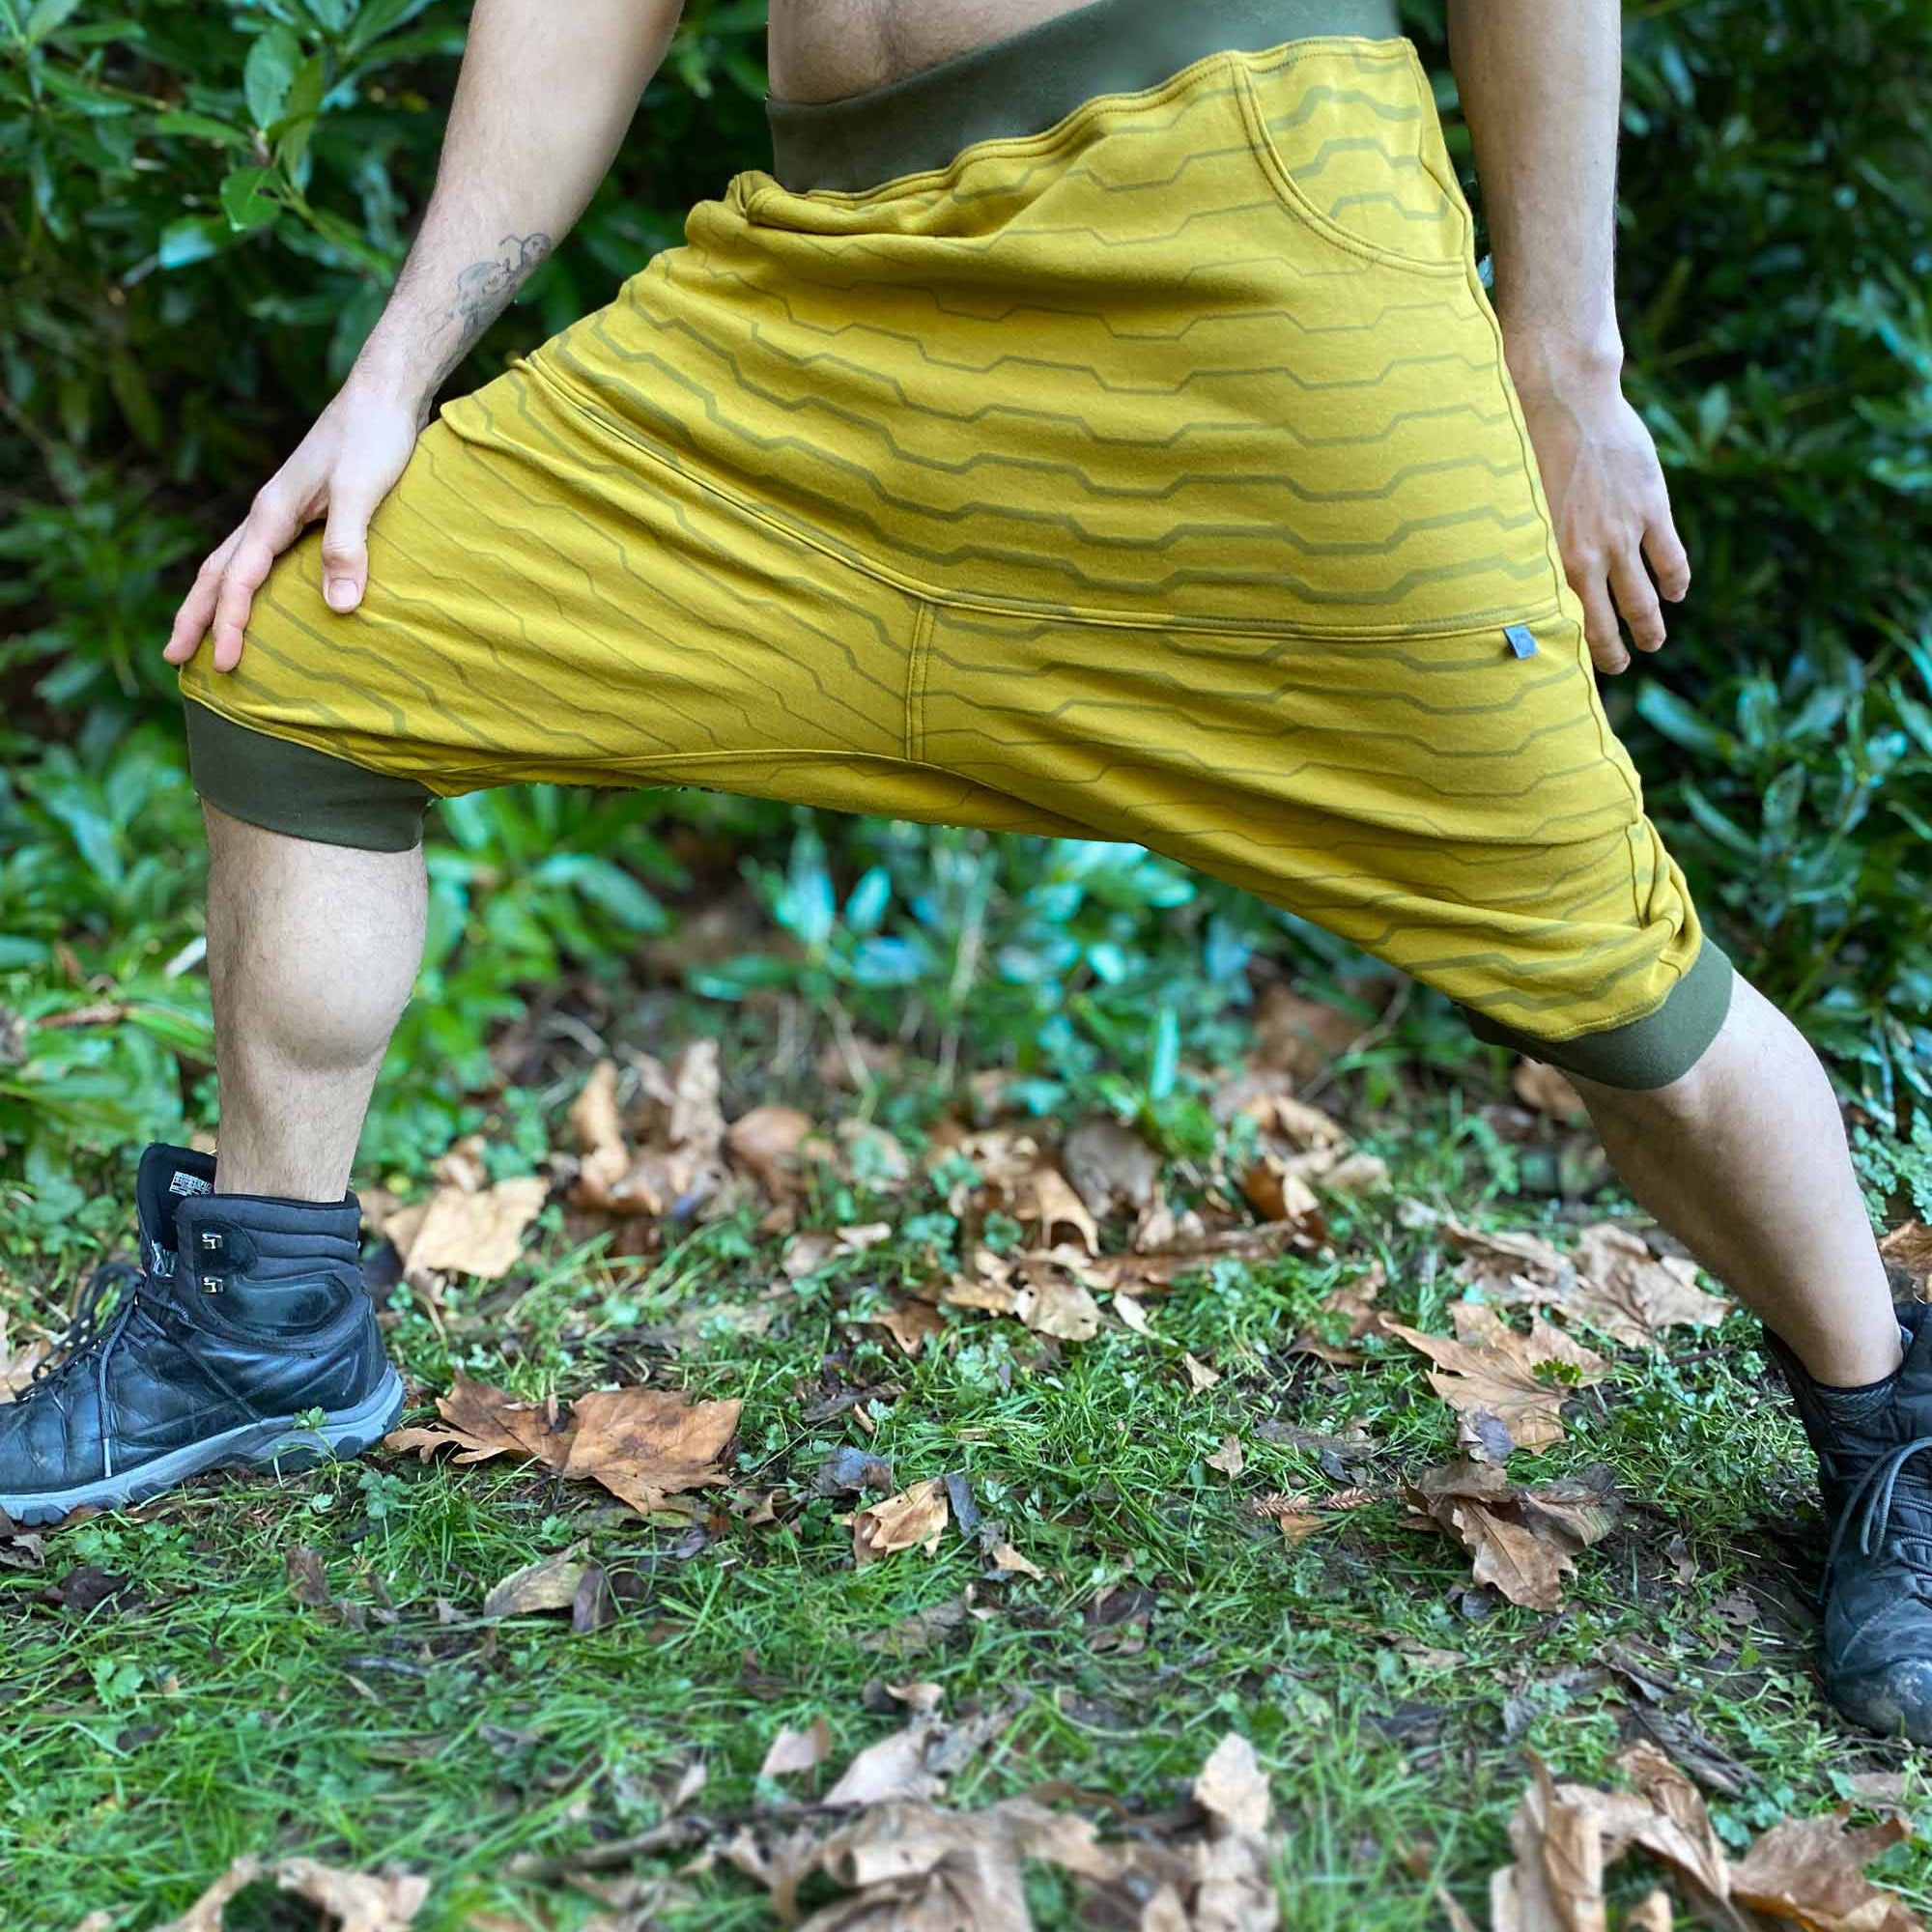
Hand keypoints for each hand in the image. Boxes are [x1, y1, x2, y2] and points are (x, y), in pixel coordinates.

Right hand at [163, 378, 422, 673]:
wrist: (383, 396)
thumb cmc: (374, 439)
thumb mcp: (362, 492)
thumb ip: (348, 545)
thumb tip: (338, 608)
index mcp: (272, 513)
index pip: (238, 580)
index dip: (229, 624)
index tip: (225, 664)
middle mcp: (268, 513)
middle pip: (217, 572)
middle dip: (195, 616)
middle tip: (175, 659)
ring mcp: (282, 511)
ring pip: (233, 562)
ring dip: (214, 601)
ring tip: (201, 635)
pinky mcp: (303, 510)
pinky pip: (261, 556)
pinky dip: (246, 583)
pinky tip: (256, 597)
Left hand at [1508, 346, 1690, 674]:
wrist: (1563, 398)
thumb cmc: (1521, 446)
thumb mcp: (1510, 507)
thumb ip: (1517, 544)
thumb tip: (1503, 576)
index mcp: (1545, 559)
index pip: (1561, 620)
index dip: (1569, 648)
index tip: (1570, 668)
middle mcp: (1586, 556)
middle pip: (1606, 619)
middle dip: (1614, 651)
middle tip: (1620, 666)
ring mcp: (1623, 534)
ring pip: (1643, 596)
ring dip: (1650, 625)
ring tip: (1653, 642)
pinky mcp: (1651, 508)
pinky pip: (1669, 556)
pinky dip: (1675, 579)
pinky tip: (1676, 593)